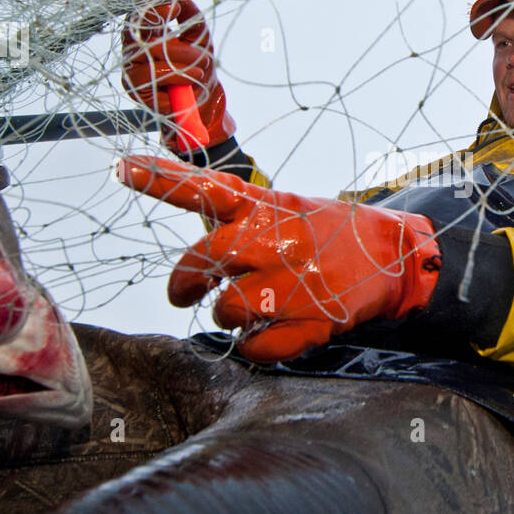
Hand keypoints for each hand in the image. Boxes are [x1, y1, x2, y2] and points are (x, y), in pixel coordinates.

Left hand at [115, 156, 441, 361]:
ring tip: (249, 309)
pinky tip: (269, 334)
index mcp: (265, 210)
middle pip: (200, 265)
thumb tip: (198, 244)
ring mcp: (291, 284)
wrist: (391, 257)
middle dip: (185, 285)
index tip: (121, 165)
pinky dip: (255, 347)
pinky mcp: (310, 322)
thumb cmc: (329, 233)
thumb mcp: (286, 209)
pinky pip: (257, 348)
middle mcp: (273, 243)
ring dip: (228, 317)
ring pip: (226, 312)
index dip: (160, 178)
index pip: (205, 189)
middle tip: (184, 294)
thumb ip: (241, 220)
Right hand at [122, 0, 235, 151]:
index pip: (138, 17)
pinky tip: (186, 88)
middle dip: (182, 51)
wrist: (201, 98)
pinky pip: (156, 88)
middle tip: (203, 57)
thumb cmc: (195, 64)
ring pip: (154, 67)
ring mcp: (132, 72)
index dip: (153, 9)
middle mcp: (132, 51)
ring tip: (199, 72)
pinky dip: (177, 86)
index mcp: (143, 34)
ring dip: (183, 71)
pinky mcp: (137, 93)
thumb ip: (191, 16)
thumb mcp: (199, 36)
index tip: (174, 7)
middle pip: (148, 44)